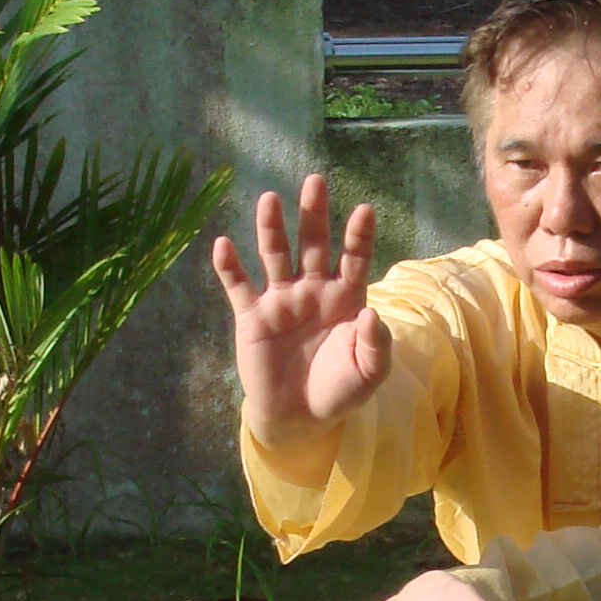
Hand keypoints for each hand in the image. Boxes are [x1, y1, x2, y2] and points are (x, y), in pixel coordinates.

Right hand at [210, 173, 385, 448]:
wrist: (301, 417)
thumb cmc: (340, 390)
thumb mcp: (369, 373)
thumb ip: (377, 345)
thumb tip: (371, 314)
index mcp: (345, 299)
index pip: (354, 259)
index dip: (358, 236)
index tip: (366, 210)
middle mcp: (312, 290)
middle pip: (313, 244)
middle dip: (314, 214)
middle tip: (316, 182)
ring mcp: (281, 300)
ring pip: (275, 255)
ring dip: (271, 229)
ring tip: (270, 199)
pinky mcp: (252, 317)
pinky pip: (239, 286)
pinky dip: (229, 267)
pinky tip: (223, 245)